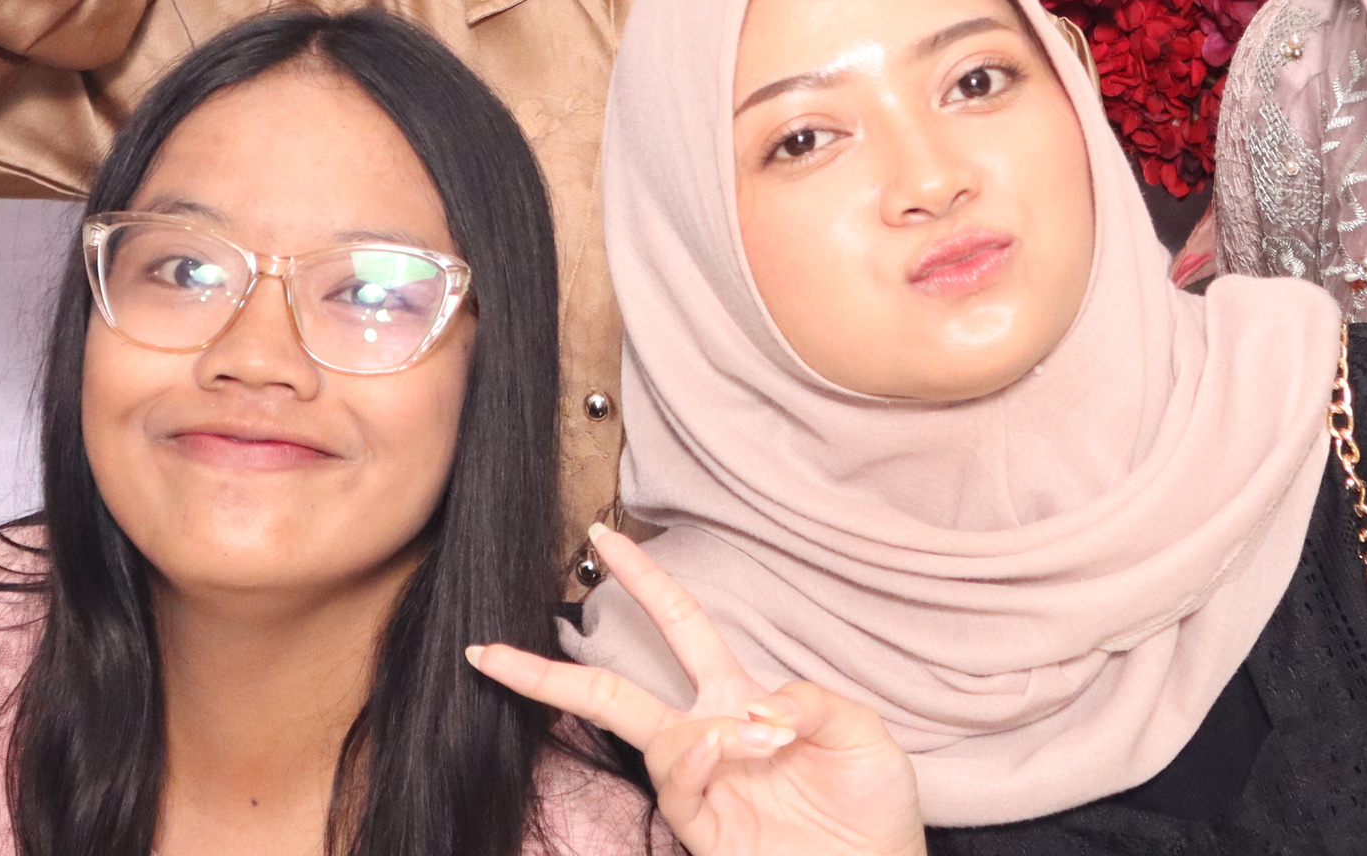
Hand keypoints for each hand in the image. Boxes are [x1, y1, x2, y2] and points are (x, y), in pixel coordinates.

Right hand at [466, 525, 923, 855]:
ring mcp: (705, 788)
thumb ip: (811, 699)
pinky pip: (678, 789)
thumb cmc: (874, 805)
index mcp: (742, 699)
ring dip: (696, 729)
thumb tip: (756, 702)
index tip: (603, 539)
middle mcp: (711, 737)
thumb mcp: (861, 731)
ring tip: (758, 738)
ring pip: (649, 740)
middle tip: (492, 650)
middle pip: (615, 693)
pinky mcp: (708, 831)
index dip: (645, 582)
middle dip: (551, 672)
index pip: (680, 625)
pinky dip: (699, 757)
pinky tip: (733, 748)